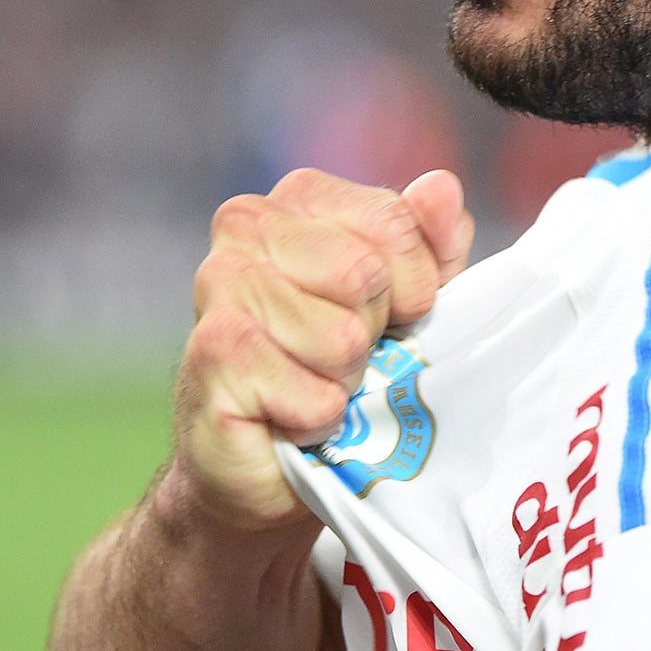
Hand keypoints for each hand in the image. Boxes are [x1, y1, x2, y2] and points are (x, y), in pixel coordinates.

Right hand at [171, 167, 473, 533]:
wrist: (270, 464)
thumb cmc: (342, 368)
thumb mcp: (411, 298)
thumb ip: (432, 243)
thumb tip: (440, 186)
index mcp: (301, 196)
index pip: (394, 220)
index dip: (415, 287)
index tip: (393, 316)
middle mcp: (247, 223)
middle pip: (365, 275)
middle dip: (374, 332)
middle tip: (343, 356)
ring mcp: (219, 283)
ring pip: (342, 338)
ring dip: (344, 381)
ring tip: (313, 383)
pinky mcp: (211, 353)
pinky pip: (314, 394)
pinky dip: (318, 420)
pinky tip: (289, 418)